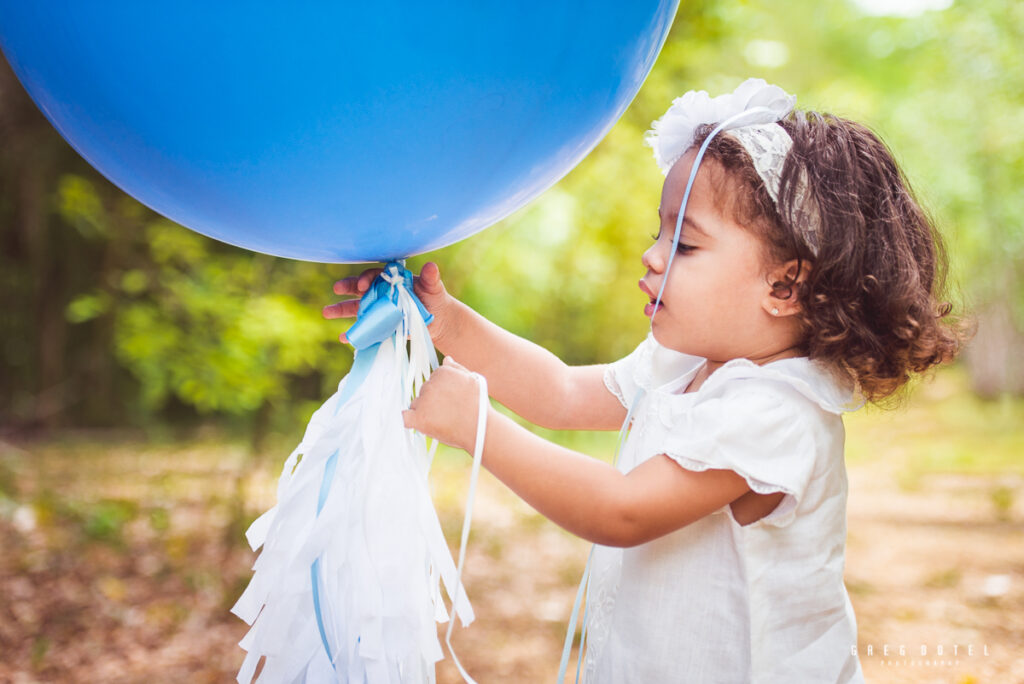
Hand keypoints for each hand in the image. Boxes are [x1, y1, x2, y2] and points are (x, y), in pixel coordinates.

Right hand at [323, 261, 457, 345]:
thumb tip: (431, 266)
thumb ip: (430, 278)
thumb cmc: (435, 299)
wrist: (438, 320)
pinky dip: (353, 333)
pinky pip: (364, 328)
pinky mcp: (379, 325)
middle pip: (361, 288)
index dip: (367, 279)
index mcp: (392, 280)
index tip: (363, 286)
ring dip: (340, 309)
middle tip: (337, 289)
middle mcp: (381, 292)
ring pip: (356, 307)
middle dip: (348, 287)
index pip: (376, 275)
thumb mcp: (434, 288)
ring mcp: (378, 309)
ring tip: (326, 312)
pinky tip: (343, 338)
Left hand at [402, 356, 484, 452]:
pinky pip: (405, 417)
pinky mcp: (419, 418)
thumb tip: (446, 359)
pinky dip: (410, 420)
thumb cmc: (479, 406)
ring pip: (416, 404)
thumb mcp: (473, 380)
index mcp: (442, 373)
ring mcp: (424, 401)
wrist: (481, 429)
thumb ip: (457, 368)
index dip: (441, 391)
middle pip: (424, 391)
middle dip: (432, 400)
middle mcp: (430, 384)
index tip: (450, 399)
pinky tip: (419, 422)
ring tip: (442, 420)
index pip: (433, 380)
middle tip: (447, 411)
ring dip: (424, 410)